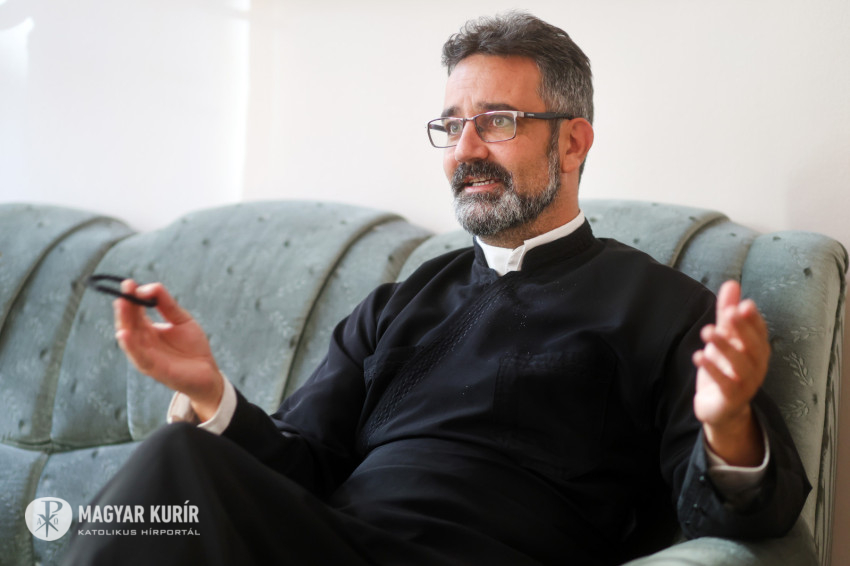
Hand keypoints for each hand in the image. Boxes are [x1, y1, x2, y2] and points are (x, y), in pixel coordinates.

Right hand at [114, 280, 223, 420]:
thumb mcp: (181, 320)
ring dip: (123, 322)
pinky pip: (138, 357)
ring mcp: (146, 356)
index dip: (131, 298)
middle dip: (125, 307)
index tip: (129, 283)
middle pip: (128, 323)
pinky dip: (130, 346)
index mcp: (148, 330)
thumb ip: (167, 304)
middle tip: (125, 290)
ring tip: (121, 304)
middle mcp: (143, 342)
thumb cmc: (193, 347)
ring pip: (129, 338)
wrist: (208, 372)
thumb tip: (150, 287)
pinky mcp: (154, 368)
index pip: (134, 312)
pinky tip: (124, 334)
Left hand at [692, 280, 768, 465]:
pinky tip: (698, 356)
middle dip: (742, 330)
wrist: (720, 408)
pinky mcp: (731, 398)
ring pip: (739, 365)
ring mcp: (746, 384)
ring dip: (724, 347)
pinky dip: (712, 370)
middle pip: (754, 347)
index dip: (753, 319)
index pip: (759, 332)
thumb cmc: (725, 367)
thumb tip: (732, 283)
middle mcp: (757, 366)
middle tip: (729, 314)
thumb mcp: (725, 338)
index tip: (745, 304)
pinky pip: (724, 384)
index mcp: (757, 350)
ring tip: (707, 332)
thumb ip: (727, 312)